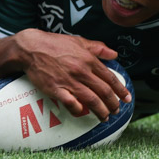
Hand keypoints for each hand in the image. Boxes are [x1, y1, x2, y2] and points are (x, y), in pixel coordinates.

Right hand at [12, 29, 131, 121]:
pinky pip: (70, 103)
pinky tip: (82, 113)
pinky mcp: (56, 89)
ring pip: (91, 100)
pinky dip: (78, 110)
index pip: (109, 77)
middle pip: (103, 91)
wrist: (31, 48)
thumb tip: (114, 55)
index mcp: (88, 59)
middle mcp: (81, 71)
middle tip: (117, 111)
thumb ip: (98, 48)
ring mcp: (69, 81)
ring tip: (105, 117)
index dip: (120, 90)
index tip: (127, 98)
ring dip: (100, 111)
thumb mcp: (79, 41)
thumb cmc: (55, 43)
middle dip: (113, 104)